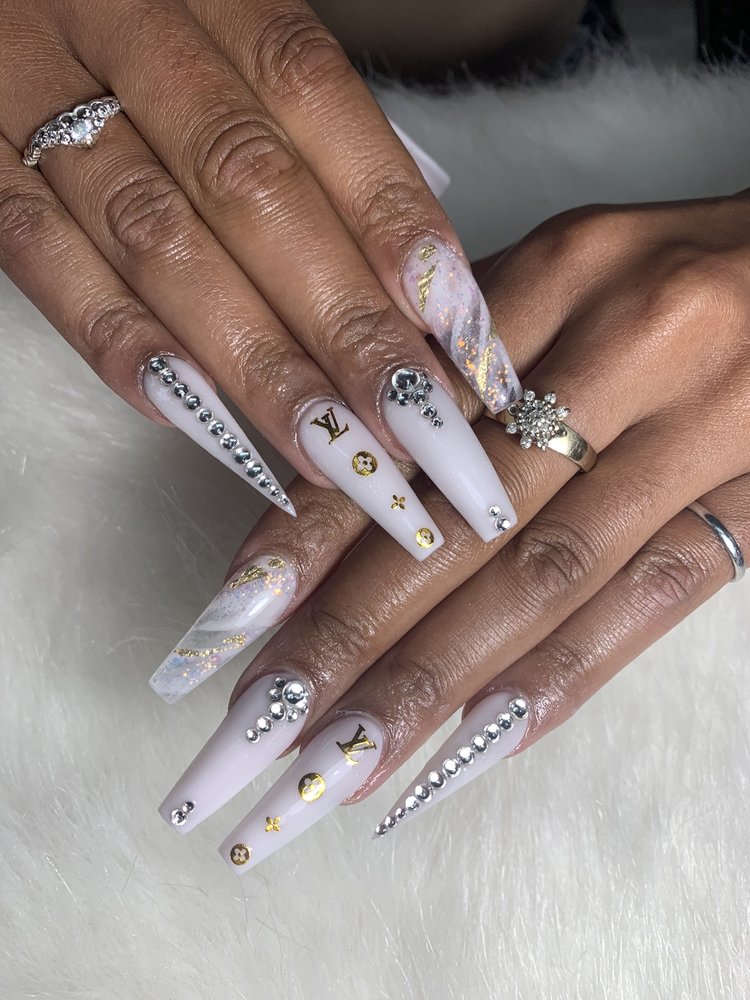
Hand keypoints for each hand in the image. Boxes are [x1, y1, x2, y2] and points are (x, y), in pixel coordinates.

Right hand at [0, 0, 517, 549]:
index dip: (393, 223)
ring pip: (159, 241)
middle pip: (253, 191)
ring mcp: (32, 93)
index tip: (458, 336)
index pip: (318, 103)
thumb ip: (307, 134)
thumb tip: (406, 276)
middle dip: (344, 325)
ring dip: (255, 362)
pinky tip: (197, 417)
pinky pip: (40, 257)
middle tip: (416, 429)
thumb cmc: (139, 22)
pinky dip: (120, 342)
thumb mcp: (224, 34)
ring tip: (331, 450)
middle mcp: (124, 29)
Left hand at [155, 192, 749, 865]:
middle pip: (467, 520)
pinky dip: (563, 680)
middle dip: (353, 637)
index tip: (236, 619)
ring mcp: (705, 434)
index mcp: (563, 272)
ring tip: (349, 763)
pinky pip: (655, 604)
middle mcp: (631, 348)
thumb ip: (455, 361)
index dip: (316, 529)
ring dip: (439, 683)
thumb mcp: (559, 271)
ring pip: (548, 579)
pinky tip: (479, 746)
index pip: (411, 427)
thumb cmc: (668, 274)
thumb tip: (337, 481)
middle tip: (265, 726)